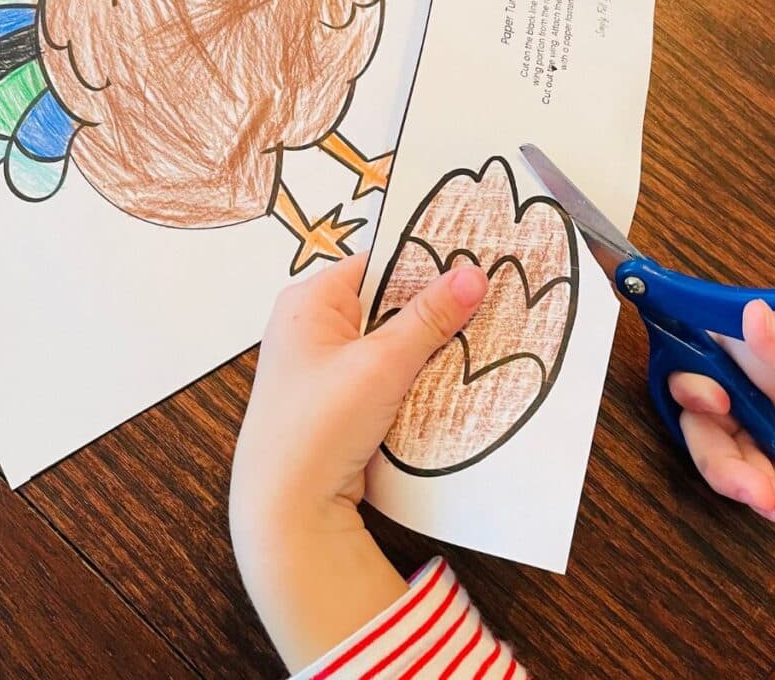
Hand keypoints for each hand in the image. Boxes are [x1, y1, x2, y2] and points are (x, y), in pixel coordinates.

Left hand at [230, 253, 487, 671]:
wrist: (286, 512)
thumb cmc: (319, 425)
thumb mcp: (381, 363)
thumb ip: (429, 317)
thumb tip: (473, 273)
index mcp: (308, 301)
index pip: (376, 264)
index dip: (425, 263)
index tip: (475, 263)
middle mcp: (311, 326)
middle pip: (385, 302)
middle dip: (432, 307)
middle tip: (488, 300)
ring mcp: (323, 366)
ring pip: (389, 341)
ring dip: (426, 345)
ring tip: (480, 335)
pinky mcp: (337, 402)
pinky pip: (384, 374)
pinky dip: (414, 375)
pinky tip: (450, 376)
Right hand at [669, 279, 774, 534]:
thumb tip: (750, 318)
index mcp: (753, 330)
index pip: (694, 355)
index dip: (690, 386)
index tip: (715, 409)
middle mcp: (753, 362)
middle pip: (707, 414)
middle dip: (723, 459)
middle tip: (754, 494)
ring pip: (737, 445)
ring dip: (752, 484)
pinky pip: (772, 459)